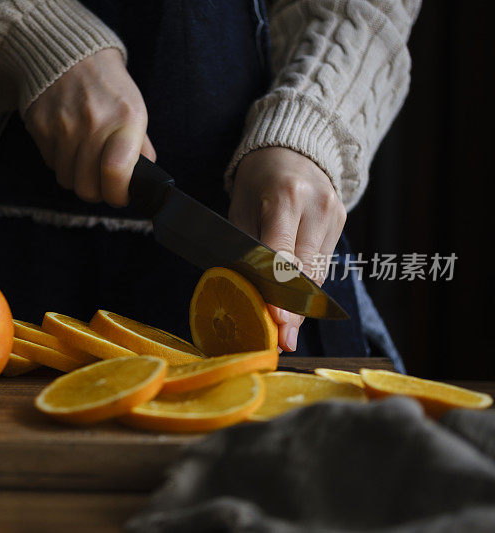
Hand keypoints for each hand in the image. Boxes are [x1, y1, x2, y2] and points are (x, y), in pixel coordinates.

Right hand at [24, 48, 155, 206]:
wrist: (68, 56)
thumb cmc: (109, 89)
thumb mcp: (135, 111)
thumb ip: (140, 149)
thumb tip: (141, 184)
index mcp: (125, 119)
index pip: (116, 173)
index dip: (118, 195)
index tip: (120, 195)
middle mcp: (92, 123)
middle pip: (87, 187)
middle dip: (96, 192)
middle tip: (102, 182)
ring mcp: (62, 126)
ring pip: (67, 179)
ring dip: (76, 176)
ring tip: (84, 158)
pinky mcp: (40, 127)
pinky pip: (50, 163)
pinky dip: (60, 160)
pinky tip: (68, 142)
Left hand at [228, 147, 346, 351]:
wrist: (292, 150)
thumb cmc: (256, 182)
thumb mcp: (239, 209)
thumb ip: (244, 249)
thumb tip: (246, 295)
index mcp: (285, 196)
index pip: (283, 252)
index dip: (279, 289)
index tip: (276, 319)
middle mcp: (317, 204)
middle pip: (306, 268)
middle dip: (294, 308)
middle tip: (282, 339)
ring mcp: (334, 213)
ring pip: (318, 271)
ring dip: (302, 302)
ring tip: (287, 330)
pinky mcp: (342, 221)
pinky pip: (324, 262)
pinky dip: (308, 284)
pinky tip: (296, 304)